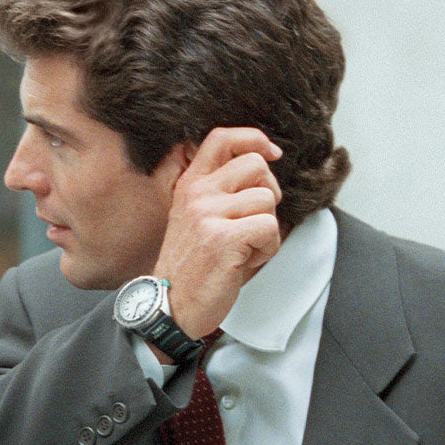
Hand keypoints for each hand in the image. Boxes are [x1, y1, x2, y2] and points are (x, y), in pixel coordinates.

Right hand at [153, 127, 282, 341]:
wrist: (171, 306)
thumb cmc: (193, 267)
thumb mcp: (200, 219)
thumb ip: (223, 192)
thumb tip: (265, 172)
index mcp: (191, 185)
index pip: (222, 138)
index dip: (254, 139)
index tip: (272, 152)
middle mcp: (197, 193)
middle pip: (257, 165)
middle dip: (268, 194)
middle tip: (253, 222)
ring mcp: (208, 214)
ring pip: (267, 200)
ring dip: (267, 229)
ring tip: (244, 249)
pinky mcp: (223, 238)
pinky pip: (270, 228)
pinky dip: (267, 249)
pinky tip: (245, 261)